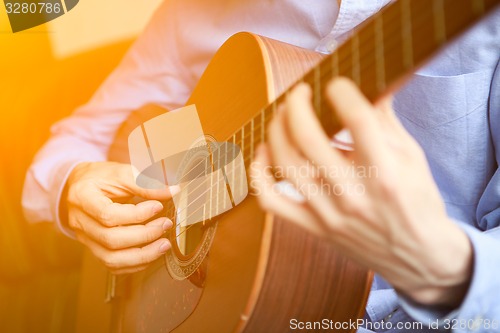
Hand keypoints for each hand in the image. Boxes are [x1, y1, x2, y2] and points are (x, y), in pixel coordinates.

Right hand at [65, 161, 175, 273]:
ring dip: (142, 256)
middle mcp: (79, 221)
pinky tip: (152, 253)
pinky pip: (113, 265)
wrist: (81, 185)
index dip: (137, 215)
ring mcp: (85, 238)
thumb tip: (173, 190)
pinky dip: (135, 264)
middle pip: (110, 239)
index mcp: (82, 197)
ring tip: (164, 245)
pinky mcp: (94, 248)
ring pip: (111, 259)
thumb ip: (145, 182)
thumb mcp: (121, 172)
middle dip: (144, 236)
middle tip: (166, 225)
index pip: (108, 215)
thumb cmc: (101, 177)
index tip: (158, 206)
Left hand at [250, 78, 472, 306]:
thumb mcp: (412, 157)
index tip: (334, 83)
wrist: (418, 257)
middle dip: (296, 105)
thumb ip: (385, 120)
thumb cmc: (417, 202)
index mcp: (386, 174)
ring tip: (282, 115)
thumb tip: (370, 83)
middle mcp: (354, 195)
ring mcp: (329, 214)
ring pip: (286, 165)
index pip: (357, 121)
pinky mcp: (314, 227)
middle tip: (299, 92)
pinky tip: (264, 153)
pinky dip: (259, 175)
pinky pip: (272, 201)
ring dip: (277, 132)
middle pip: (309, 139)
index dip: (341, 92)